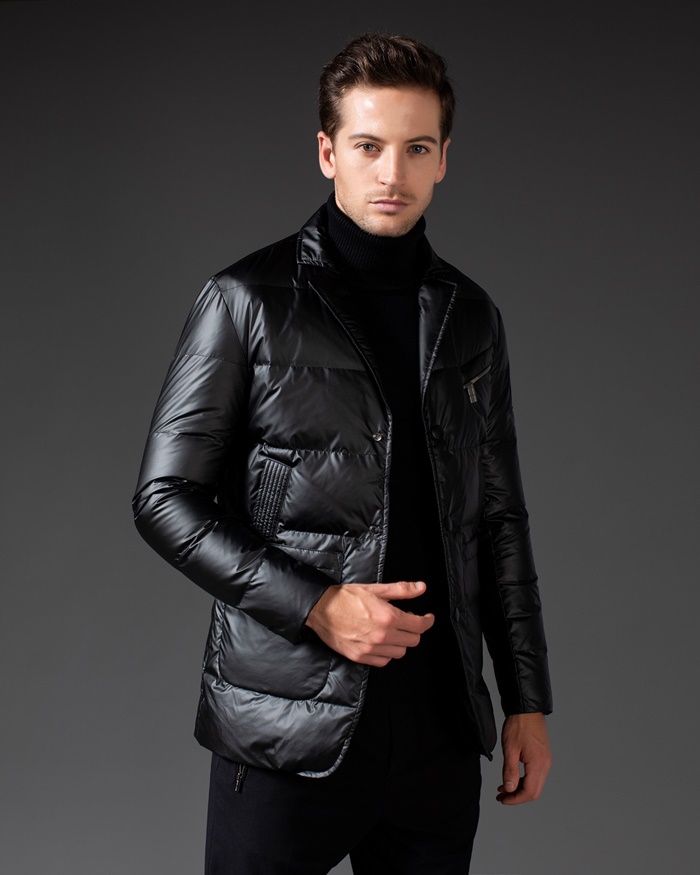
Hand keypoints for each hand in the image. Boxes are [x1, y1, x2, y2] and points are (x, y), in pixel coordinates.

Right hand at [305, 580, 434, 666]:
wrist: (320, 609)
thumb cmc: (346, 597)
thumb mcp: (376, 589)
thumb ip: (401, 590)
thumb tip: (421, 588)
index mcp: (388, 617)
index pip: (419, 625)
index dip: (427, 621)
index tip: (427, 618)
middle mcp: (382, 636)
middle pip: (413, 640)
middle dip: (414, 630)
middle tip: (408, 622)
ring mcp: (371, 649)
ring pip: (400, 653)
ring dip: (400, 642)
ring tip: (393, 631)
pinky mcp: (360, 657)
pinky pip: (384, 661)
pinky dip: (386, 653)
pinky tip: (381, 642)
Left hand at [497, 712, 550, 804]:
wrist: (526, 709)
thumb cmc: (518, 725)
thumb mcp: (510, 749)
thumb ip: (509, 771)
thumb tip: (509, 789)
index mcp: (538, 764)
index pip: (529, 792)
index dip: (515, 799)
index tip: (502, 800)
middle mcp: (545, 765)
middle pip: (534, 791)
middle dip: (517, 797)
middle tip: (501, 797)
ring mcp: (545, 760)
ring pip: (535, 784)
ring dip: (520, 789)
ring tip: (503, 788)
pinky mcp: (543, 756)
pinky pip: (535, 775)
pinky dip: (524, 780)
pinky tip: (512, 777)